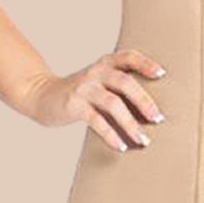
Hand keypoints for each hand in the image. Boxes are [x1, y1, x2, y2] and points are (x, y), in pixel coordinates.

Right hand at [22, 49, 165, 151]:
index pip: (128, 57)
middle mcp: (95, 72)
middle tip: (158, 118)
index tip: (161, 74)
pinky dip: (111, 134)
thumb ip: (119, 87)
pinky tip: (120, 146)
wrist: (41, 95)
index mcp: (104, 64)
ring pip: (112, 103)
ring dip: (131, 123)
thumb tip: (150, 109)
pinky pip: (96, 120)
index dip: (145, 63)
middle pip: (124, 82)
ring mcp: (84, 88)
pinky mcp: (74, 105)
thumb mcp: (98, 82)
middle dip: (144, 101)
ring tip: (143, 139)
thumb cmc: (80, 92)